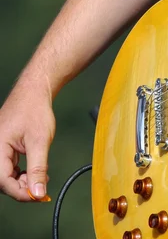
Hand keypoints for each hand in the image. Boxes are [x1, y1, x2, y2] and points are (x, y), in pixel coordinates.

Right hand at [0, 79, 54, 201]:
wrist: (33, 94)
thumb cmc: (34, 111)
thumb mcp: (39, 141)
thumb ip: (38, 168)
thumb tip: (38, 192)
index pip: (2, 180)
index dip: (20, 192)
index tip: (38, 196)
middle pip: (3, 181)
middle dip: (23, 187)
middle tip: (42, 185)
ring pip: (6, 176)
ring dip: (24, 181)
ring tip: (41, 176)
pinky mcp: (3, 150)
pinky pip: (9, 168)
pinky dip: (23, 173)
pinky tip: (36, 171)